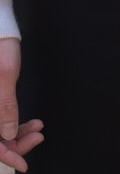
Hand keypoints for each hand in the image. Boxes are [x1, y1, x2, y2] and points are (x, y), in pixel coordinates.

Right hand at [0, 40, 41, 172]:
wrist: (2, 36)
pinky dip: (16, 127)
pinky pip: (1, 123)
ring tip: (38, 130)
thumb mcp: (5, 78)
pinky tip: (32, 124)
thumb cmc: (1, 52)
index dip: (6, 155)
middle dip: (15, 145)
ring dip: (18, 136)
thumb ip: (4, 106)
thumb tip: (6, 134)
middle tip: (38, 138)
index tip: (23, 164)